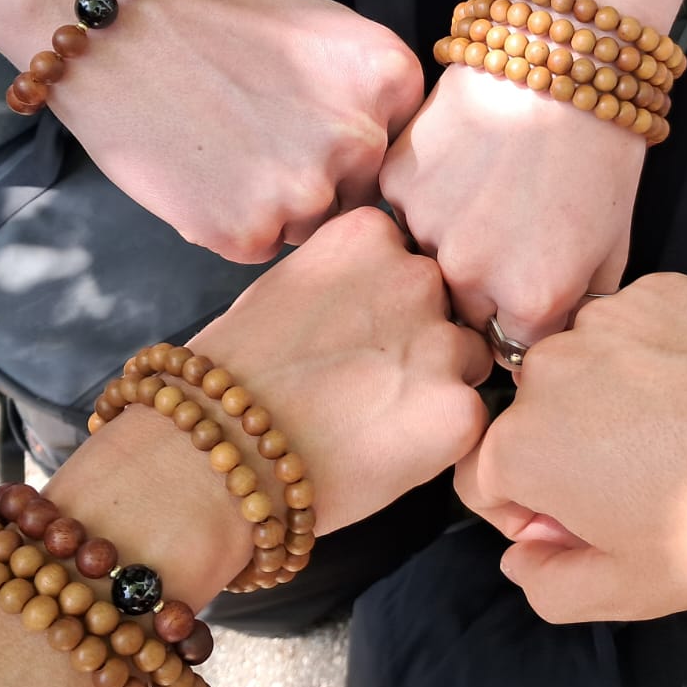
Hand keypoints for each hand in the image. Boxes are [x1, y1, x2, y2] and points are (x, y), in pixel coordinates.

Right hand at [54, 0, 423, 262]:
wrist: (124, 33)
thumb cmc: (223, 27)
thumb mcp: (328, 31)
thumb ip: (377, 91)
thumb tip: (401, 149)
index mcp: (391, 80)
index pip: (400, 145)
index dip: (354, 140)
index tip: (312, 119)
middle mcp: (362, 139)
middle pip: (362, 191)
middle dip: (320, 176)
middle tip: (262, 135)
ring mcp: (308, 191)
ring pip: (313, 225)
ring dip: (279, 205)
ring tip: (229, 150)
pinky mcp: (250, 233)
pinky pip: (261, 245)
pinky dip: (233, 221)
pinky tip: (204, 173)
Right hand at [187, 207, 492, 533]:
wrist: (213, 452)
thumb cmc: (235, 376)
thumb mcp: (290, 286)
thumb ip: (351, 277)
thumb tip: (387, 296)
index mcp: (370, 234)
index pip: (414, 256)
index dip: (392, 301)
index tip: (361, 332)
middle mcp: (415, 275)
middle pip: (450, 302)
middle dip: (423, 336)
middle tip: (368, 382)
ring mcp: (440, 342)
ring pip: (468, 358)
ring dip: (440, 384)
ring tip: (375, 418)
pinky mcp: (458, 410)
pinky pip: (472, 418)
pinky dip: (441, 437)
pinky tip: (387, 448)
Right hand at [380, 64, 644, 348]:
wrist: (561, 61)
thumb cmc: (601, 150)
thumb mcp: (614, 243)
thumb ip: (579, 306)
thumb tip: (550, 340)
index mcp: (530, 300)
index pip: (511, 348)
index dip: (523, 319)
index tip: (530, 287)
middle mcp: (470, 276)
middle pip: (464, 308)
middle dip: (484, 283)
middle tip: (512, 226)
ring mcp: (425, 229)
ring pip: (429, 258)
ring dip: (451, 237)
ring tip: (490, 185)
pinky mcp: (396, 183)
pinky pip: (405, 210)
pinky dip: (427, 193)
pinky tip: (462, 159)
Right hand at [456, 273, 686, 622]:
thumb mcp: (626, 591)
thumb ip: (546, 584)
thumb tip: (521, 554)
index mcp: (520, 447)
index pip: (484, 481)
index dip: (531, 514)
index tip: (590, 523)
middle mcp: (545, 370)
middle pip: (534, 418)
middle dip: (571, 450)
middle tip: (646, 482)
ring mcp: (602, 319)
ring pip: (584, 366)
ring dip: (610, 396)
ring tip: (682, 431)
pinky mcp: (657, 288)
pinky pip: (633, 327)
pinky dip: (656, 354)